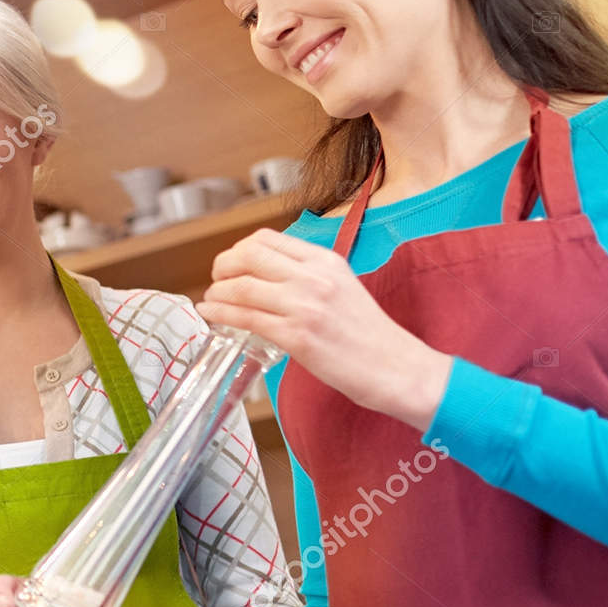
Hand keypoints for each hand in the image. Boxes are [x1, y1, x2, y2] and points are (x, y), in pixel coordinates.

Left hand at [199, 228, 451, 432]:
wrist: (395, 367)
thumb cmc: (367, 332)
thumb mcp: (341, 285)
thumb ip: (306, 275)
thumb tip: (265, 273)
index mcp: (324, 260)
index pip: (266, 239)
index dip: (238, 249)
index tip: (230, 264)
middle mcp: (313, 277)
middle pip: (247, 256)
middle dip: (222, 266)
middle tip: (216, 280)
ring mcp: (304, 306)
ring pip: (241, 288)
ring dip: (217, 294)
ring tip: (211, 302)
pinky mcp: (296, 336)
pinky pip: (246, 318)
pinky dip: (221, 315)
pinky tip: (212, 316)